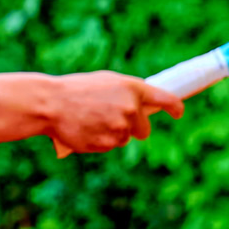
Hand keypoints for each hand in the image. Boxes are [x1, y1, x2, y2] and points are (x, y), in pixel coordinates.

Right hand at [49, 71, 182, 156]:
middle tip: (114, 120)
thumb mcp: (105, 82)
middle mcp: (131, 108)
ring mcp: (120, 128)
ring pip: (125, 139)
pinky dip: (100, 141)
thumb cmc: (75, 90)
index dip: (175, 108)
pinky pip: (110, 146)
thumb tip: (142, 106)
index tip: (178, 113)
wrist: (49, 104)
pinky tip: (85, 130)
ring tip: (91, 122)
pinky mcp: (108, 143)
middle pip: (145, 128)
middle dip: (134, 127)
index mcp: (132, 88)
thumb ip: (127, 93)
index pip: (167, 100)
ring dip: (113, 134)